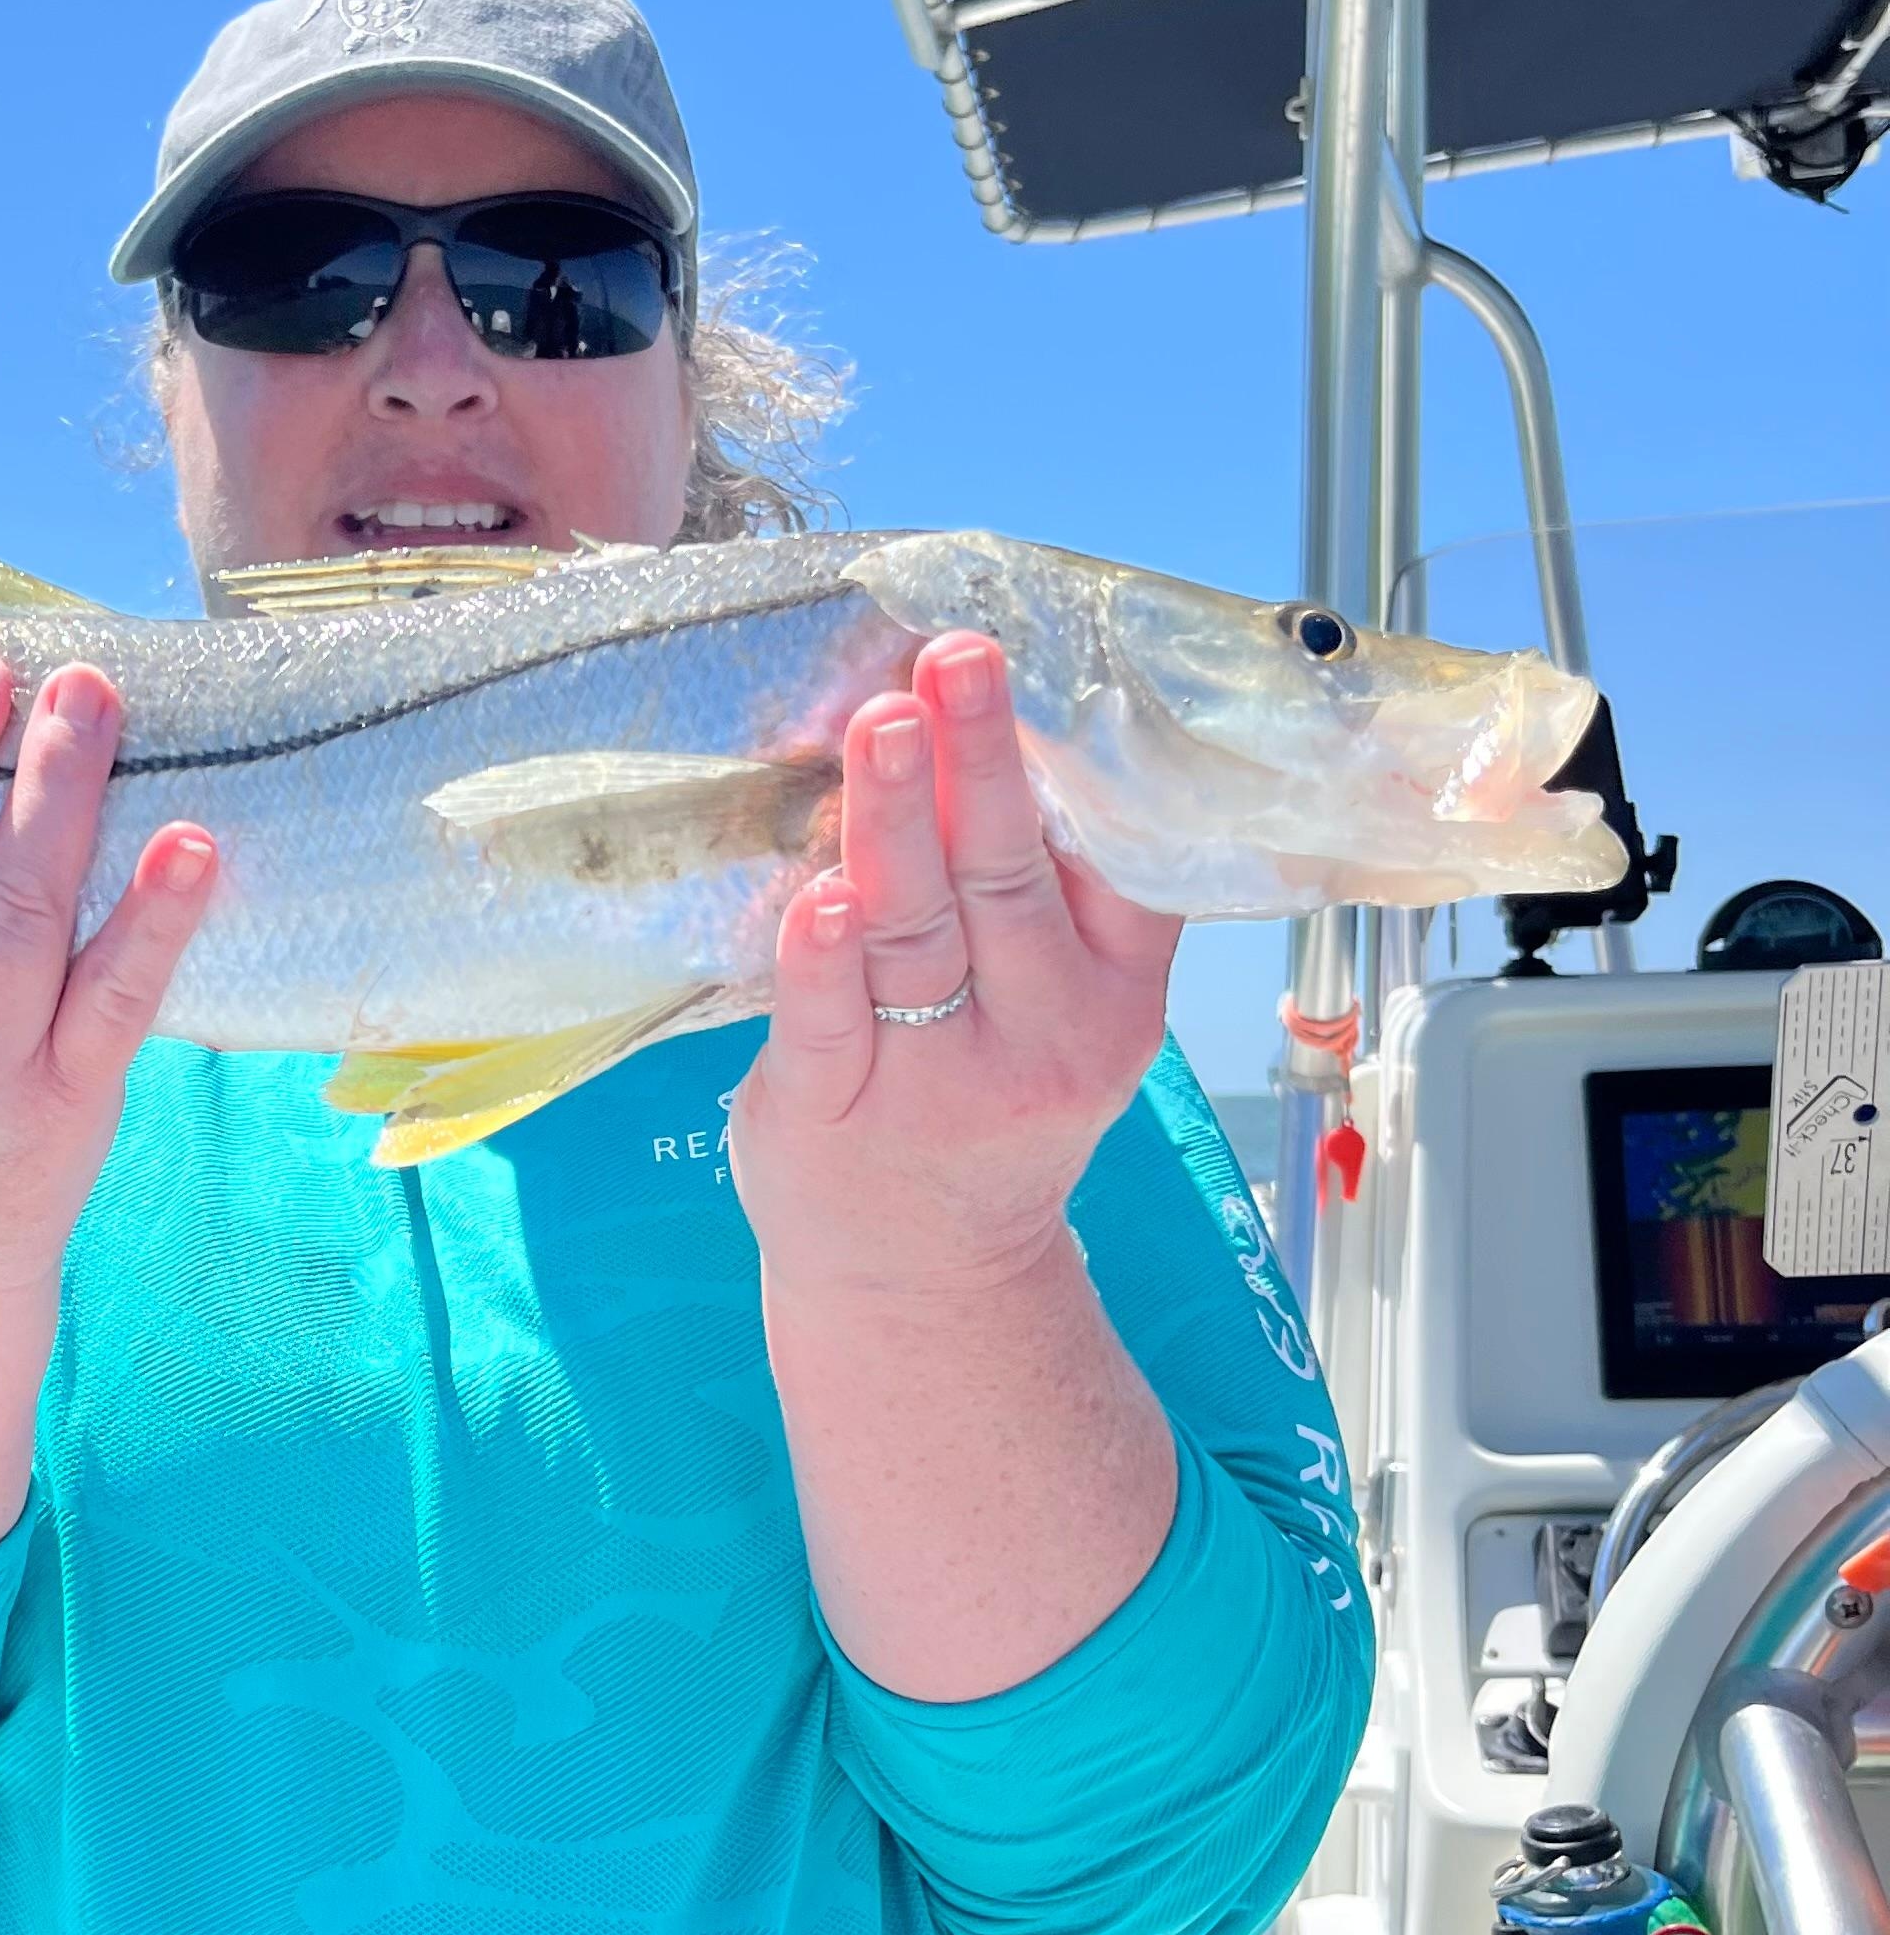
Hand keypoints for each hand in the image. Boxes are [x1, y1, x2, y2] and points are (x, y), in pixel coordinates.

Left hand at [729, 631, 1180, 1299]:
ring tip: (883, 723)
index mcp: (1108, 999)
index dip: (1073, 766)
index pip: (1112, 870)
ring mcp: (934, 1081)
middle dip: (979, 759)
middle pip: (1004, 877)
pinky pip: (830, 1021)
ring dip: (895, 820)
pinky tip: (822, 891)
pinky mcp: (833, 1110)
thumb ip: (1049, 900)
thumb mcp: (1057, 1014)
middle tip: (958, 657)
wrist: (923, 1277)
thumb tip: (994, 723)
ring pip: (917, 931)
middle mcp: (1037, 1038)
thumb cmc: (983, 1105)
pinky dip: (824, 956)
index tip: (1041, 662)